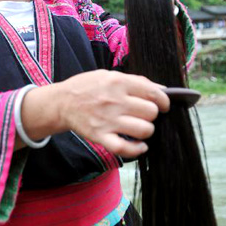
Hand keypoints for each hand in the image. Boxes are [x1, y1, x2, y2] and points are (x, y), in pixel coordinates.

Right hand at [55, 70, 169, 156]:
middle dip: (152, 115)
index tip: (163, 105)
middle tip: (144, 115)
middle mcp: (114, 101)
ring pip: (144, 130)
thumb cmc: (87, 87)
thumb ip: (135, 81)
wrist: (61, 102)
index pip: (153, 93)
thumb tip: (161, 89)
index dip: (164, 101)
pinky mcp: (100, 136)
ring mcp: (107, 120)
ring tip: (140, 128)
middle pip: (151, 112)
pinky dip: (137, 150)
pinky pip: (125, 148)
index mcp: (118, 82)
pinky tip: (140, 146)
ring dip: (146, 130)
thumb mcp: (109, 75)